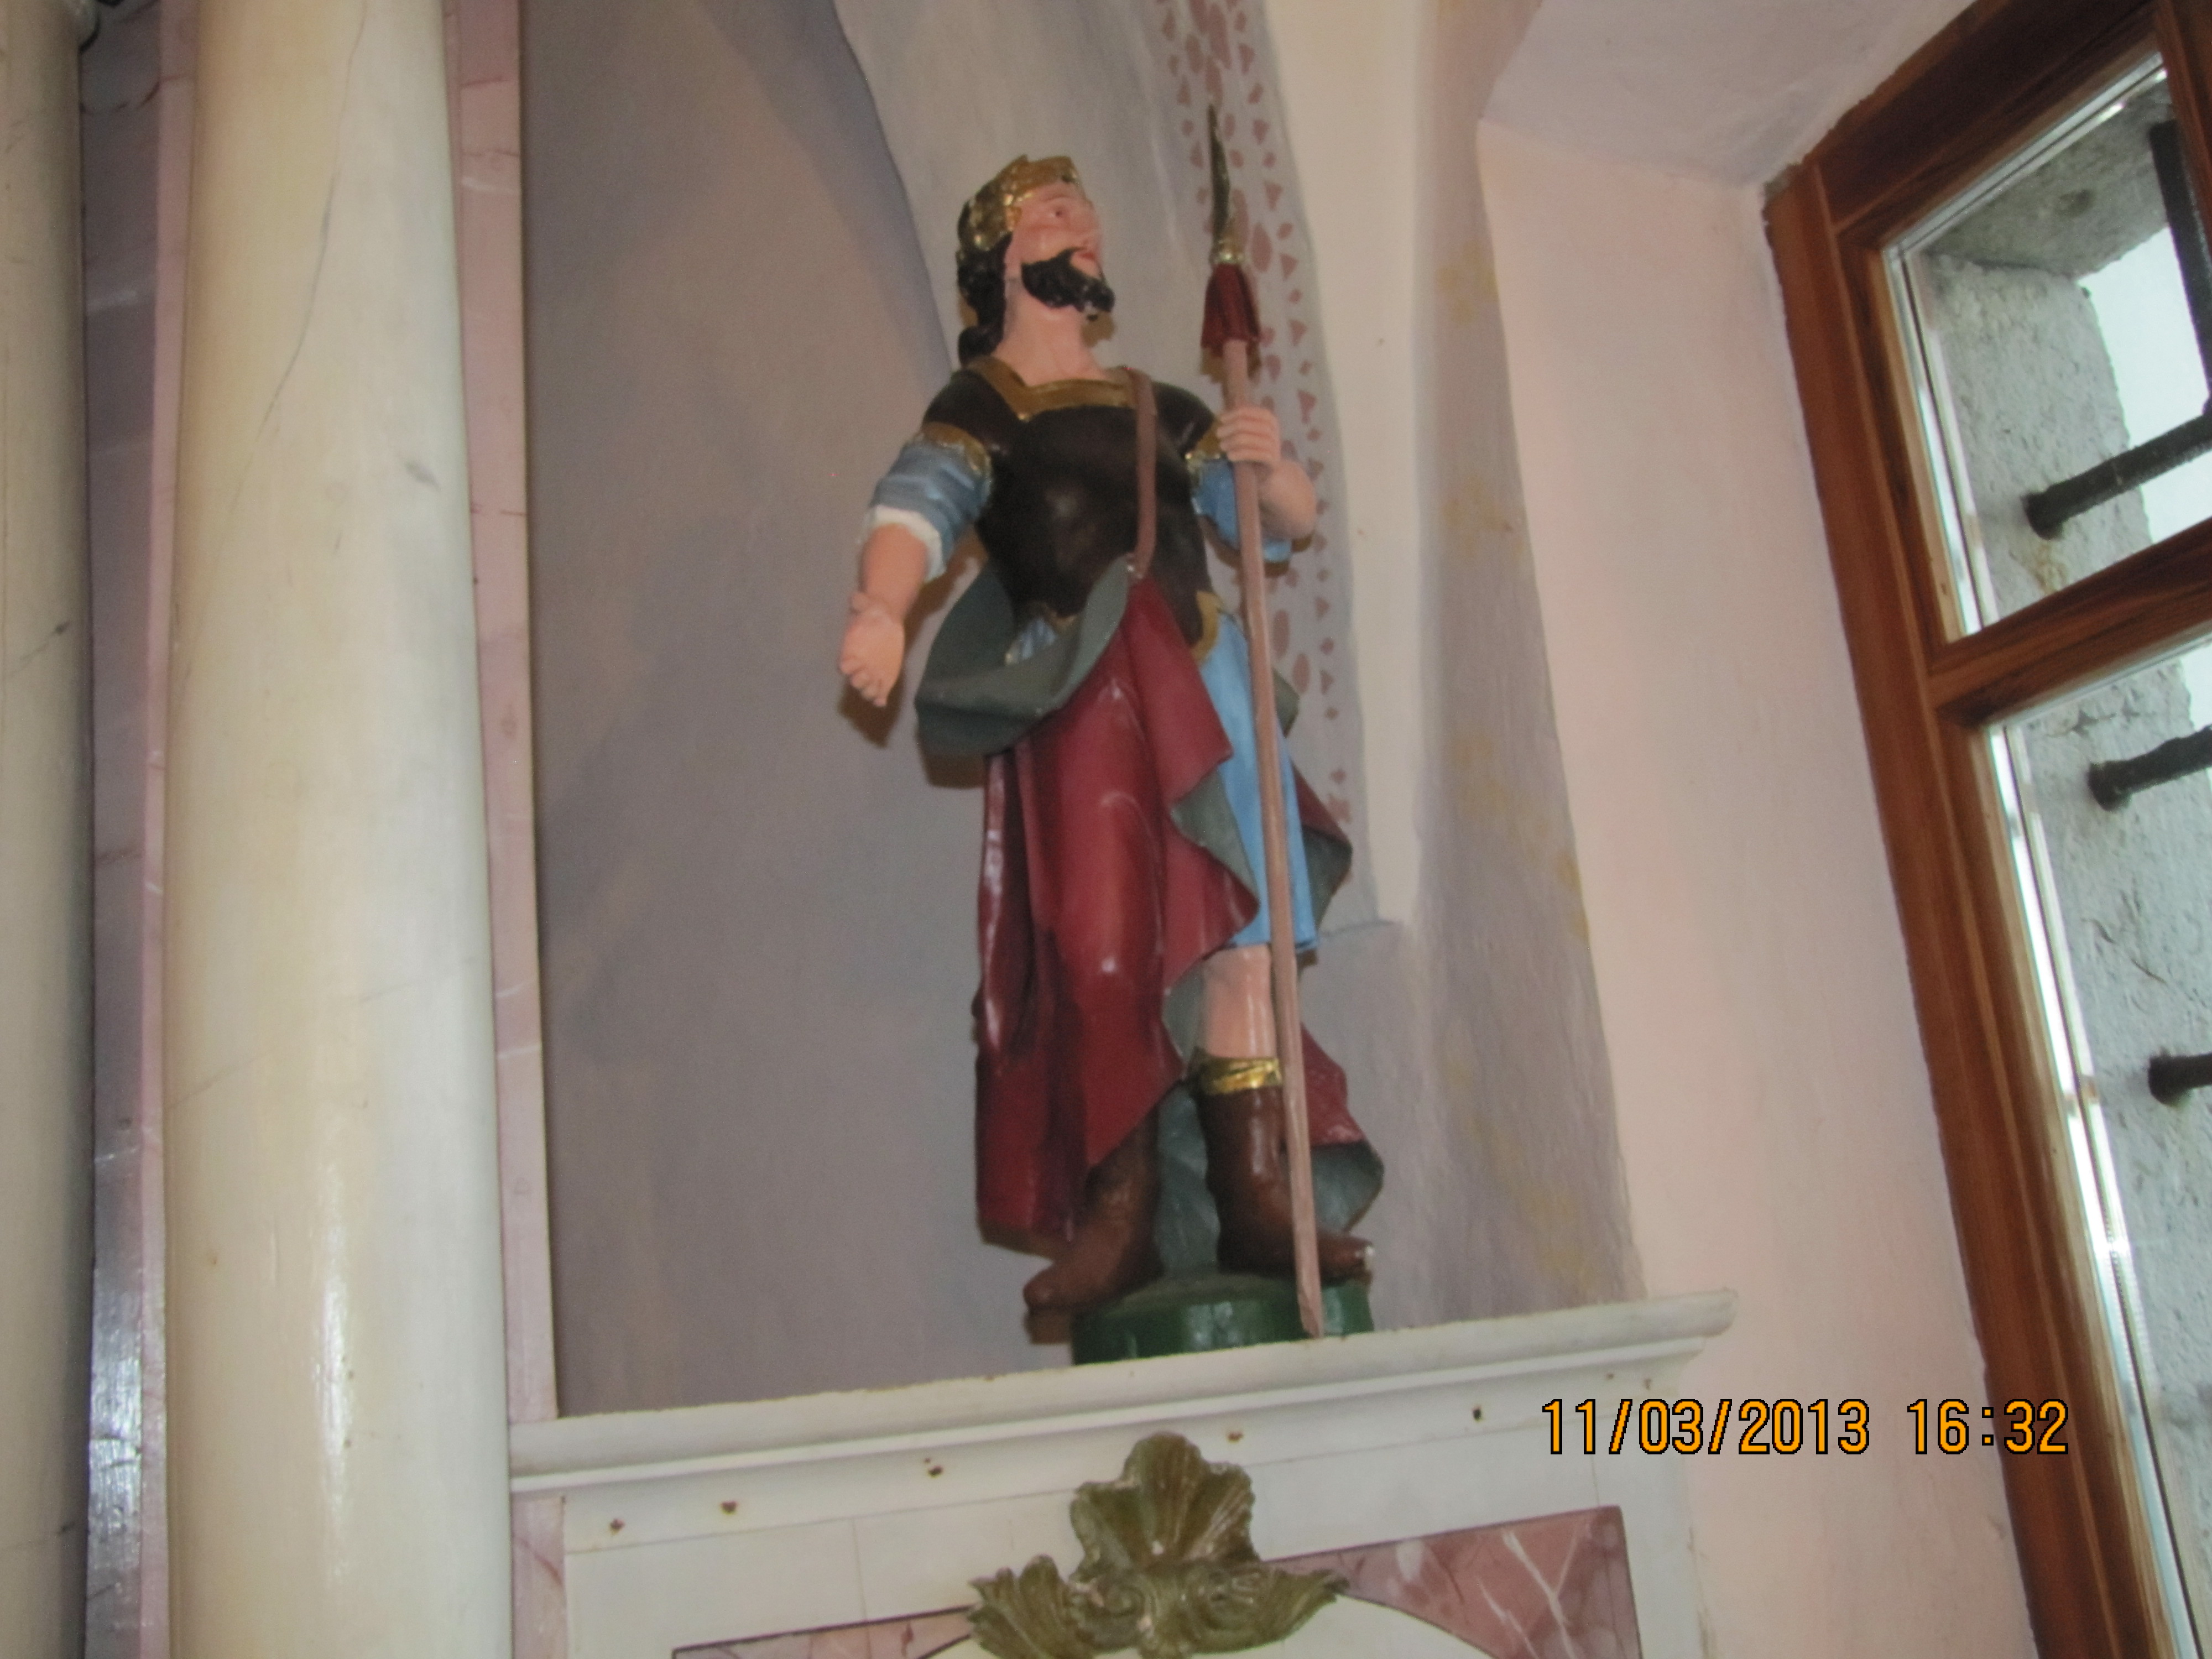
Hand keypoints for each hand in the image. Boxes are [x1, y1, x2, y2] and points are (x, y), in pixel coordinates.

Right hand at [840, 592, 905, 706]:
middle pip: (854, 681)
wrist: (886, 621)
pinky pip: (879, 694)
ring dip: (870, 692)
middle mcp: (858, 667)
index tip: (856, 661)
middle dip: (860, 681)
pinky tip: (883, 701)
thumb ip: (861, 603)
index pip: (844, 665)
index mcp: (850, 652)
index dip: (848, 667)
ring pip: (866, 691)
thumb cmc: (872, 614)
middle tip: (870, 673)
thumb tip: (855, 596)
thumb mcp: (868, 605)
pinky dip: (879, 700)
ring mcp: (870, 675)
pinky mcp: (884, 680)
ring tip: (878, 689)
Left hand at [1216, 403, 1283, 470]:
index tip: (1220, 419)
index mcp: (1268, 418)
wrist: (1268, 469)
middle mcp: (1272, 430)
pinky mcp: (1271, 458)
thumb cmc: (1256, 446)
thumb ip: (1240, 419)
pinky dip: (1238, 454)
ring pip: (1245, 439)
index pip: (1246, 412)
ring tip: (1222, 446)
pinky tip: (1229, 456)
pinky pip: (1251, 454)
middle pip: (1243, 425)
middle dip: (1228, 428)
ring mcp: (1273, 444)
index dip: (1232, 414)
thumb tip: (1224, 410)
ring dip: (1230, 442)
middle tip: (1218, 434)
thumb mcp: (1249, 430)